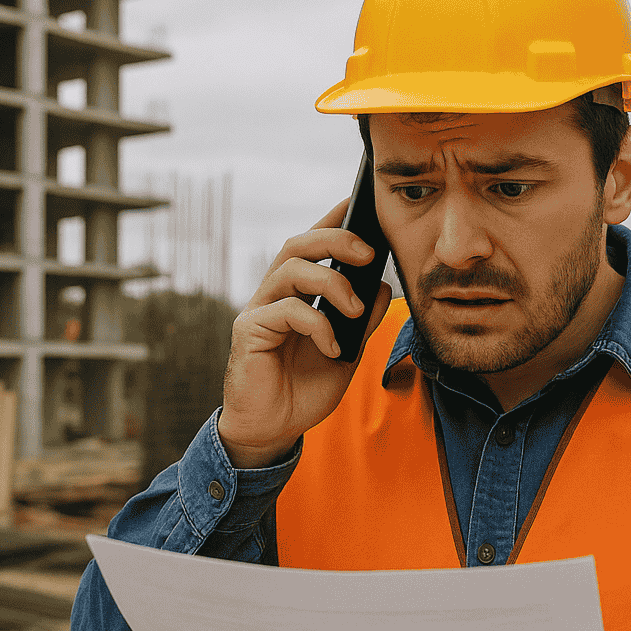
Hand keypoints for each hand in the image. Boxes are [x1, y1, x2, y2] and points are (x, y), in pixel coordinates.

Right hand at [217, 199, 393, 467]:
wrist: (273, 429)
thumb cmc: (304, 388)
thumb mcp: (346, 352)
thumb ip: (360, 319)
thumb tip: (381, 284)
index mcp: (297, 293)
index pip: (313, 246)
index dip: (333, 219)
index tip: (359, 201)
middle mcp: (274, 294)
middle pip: (298, 245)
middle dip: (335, 239)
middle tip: (368, 251)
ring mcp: (259, 310)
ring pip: (290, 269)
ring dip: (330, 282)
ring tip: (353, 307)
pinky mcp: (249, 331)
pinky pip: (286, 310)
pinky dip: (317, 324)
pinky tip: (332, 347)